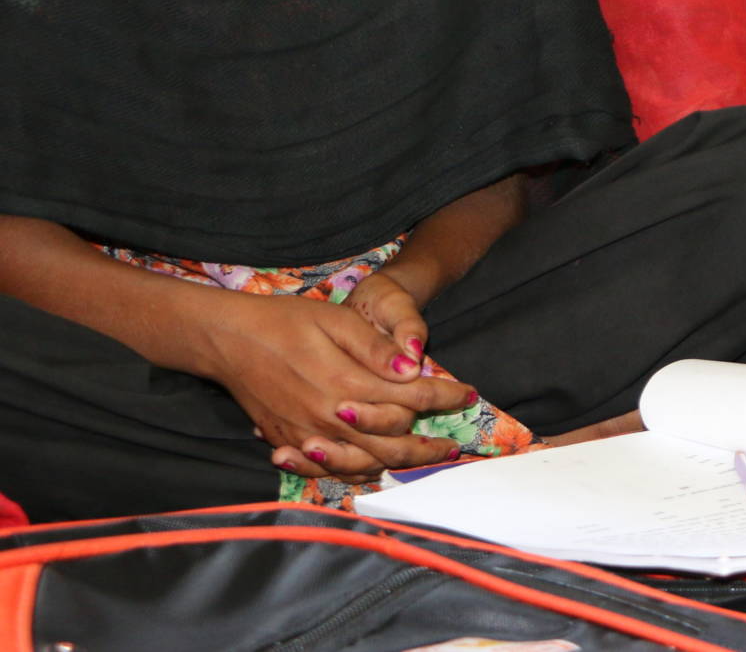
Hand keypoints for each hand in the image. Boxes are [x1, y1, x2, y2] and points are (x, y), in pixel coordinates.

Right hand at [202, 292, 474, 483]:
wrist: (228, 340)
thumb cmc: (286, 322)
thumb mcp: (336, 320)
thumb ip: (377, 349)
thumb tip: (416, 369)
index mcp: (347, 384)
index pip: (412, 400)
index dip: (445, 398)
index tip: (469, 394)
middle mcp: (330, 419)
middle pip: (393, 444)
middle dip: (429, 446)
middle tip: (453, 445)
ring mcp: (307, 437)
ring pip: (363, 463)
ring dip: (398, 465)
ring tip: (423, 460)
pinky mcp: (288, 444)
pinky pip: (329, 470)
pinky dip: (355, 472)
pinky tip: (372, 468)